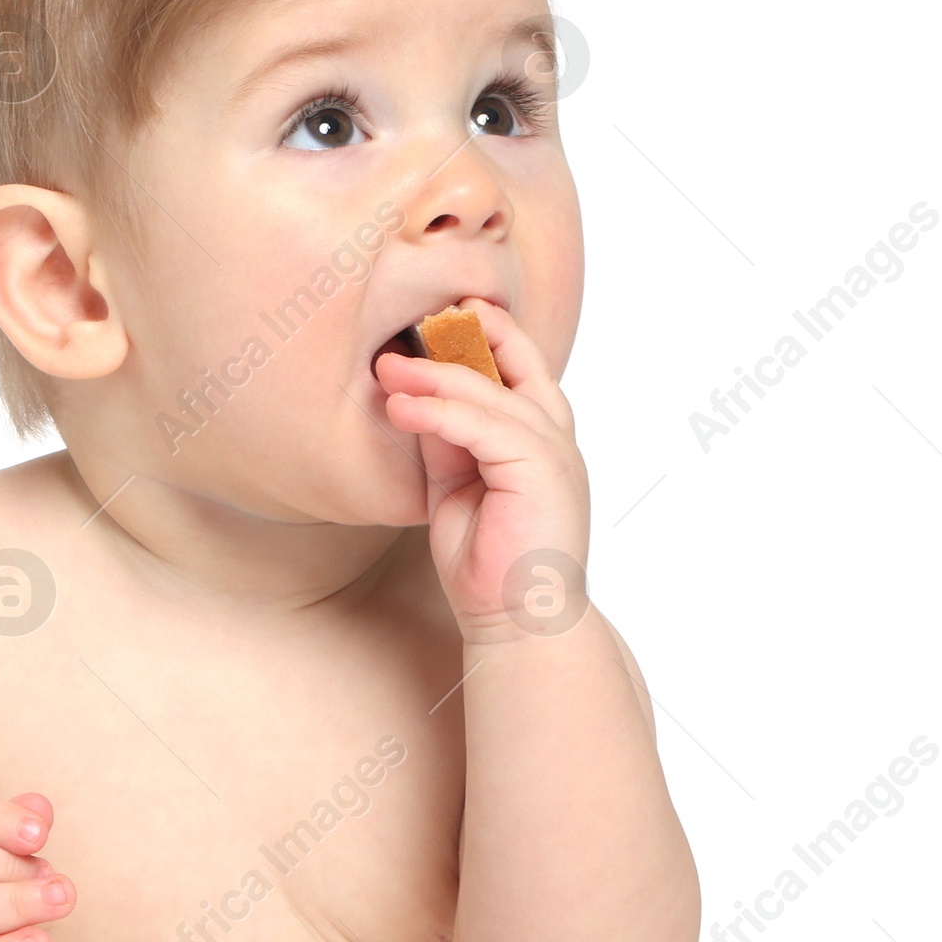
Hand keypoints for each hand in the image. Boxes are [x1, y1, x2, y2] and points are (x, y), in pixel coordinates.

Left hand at [374, 298, 589, 643]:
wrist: (517, 624)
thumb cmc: (490, 569)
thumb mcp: (456, 492)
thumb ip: (446, 445)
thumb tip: (416, 401)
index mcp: (541, 444)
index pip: (520, 372)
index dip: (488, 338)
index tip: (443, 317)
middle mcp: (555, 441)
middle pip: (517, 366)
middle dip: (464, 338)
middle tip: (409, 326)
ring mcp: (553, 454)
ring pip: (493, 394)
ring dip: (434, 376)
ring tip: (386, 367)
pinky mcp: (540, 471)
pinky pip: (484, 426)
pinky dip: (439, 413)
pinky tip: (401, 408)